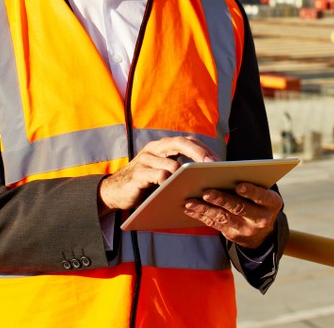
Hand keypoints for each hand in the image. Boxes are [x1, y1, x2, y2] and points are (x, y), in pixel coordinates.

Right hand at [99, 137, 218, 213]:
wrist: (114, 192)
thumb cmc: (144, 183)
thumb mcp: (162, 172)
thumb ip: (178, 169)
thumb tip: (206, 174)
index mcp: (162, 147)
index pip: (187, 141)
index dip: (203, 148)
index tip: (219, 161)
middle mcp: (154, 149)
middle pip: (180, 143)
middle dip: (199, 153)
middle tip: (212, 164)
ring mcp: (145, 160)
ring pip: (171, 164)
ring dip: (185, 175)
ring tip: (197, 184)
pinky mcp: (138, 175)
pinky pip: (158, 176)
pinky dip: (168, 182)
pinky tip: (174, 190)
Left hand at [183, 182, 282, 248]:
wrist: (262, 233)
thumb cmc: (259, 202)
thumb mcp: (264, 194)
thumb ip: (251, 184)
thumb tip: (224, 173)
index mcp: (272, 203)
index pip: (262, 197)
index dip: (251, 192)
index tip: (239, 186)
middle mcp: (261, 219)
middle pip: (239, 208)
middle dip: (222, 200)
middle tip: (206, 192)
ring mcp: (245, 229)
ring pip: (223, 217)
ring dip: (205, 208)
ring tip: (190, 201)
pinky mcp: (232, 235)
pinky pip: (214, 224)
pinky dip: (201, 215)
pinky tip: (189, 208)